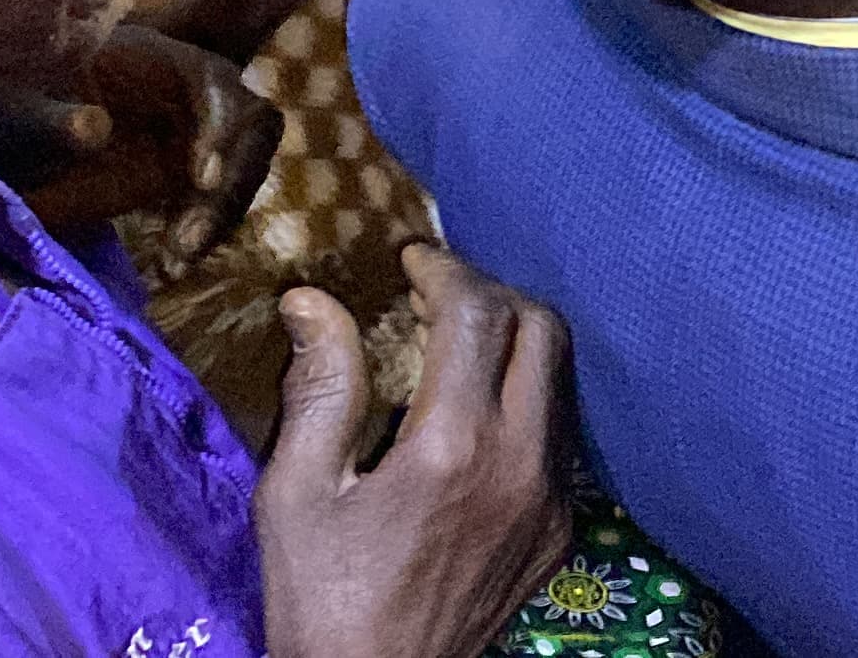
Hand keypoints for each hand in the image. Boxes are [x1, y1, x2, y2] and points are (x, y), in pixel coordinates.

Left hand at [0, 24, 287, 263]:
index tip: (201, 177)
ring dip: (221, 215)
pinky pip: (218, 202)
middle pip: (251, 127)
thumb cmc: (11, 111)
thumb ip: (49, 118)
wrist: (8, 145)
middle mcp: (193, 94)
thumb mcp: (17, 110)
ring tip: (178, 259)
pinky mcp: (189, 176)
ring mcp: (197, 135)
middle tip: (191, 235)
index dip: (220, 124)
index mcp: (159, 59)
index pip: (215, 80)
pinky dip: (203, 234)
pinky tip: (171, 266)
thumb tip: (95, 130)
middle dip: (233, 181)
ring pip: (243, 168)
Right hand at [258, 244, 571, 657]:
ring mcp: (554, 498)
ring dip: (516, 345)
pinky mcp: (563, 528)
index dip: (446, 270)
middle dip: (492, 296)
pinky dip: (526, 401)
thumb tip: (312, 301)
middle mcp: (522, 463)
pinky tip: (475, 416)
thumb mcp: (294, 495)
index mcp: (453, 446)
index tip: (411, 261)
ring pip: (561, 379)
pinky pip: (560, 434)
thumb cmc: (321, 597)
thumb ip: (319, 389)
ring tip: (454, 349)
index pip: (477, 314)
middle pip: (542, 329)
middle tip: (436, 298)